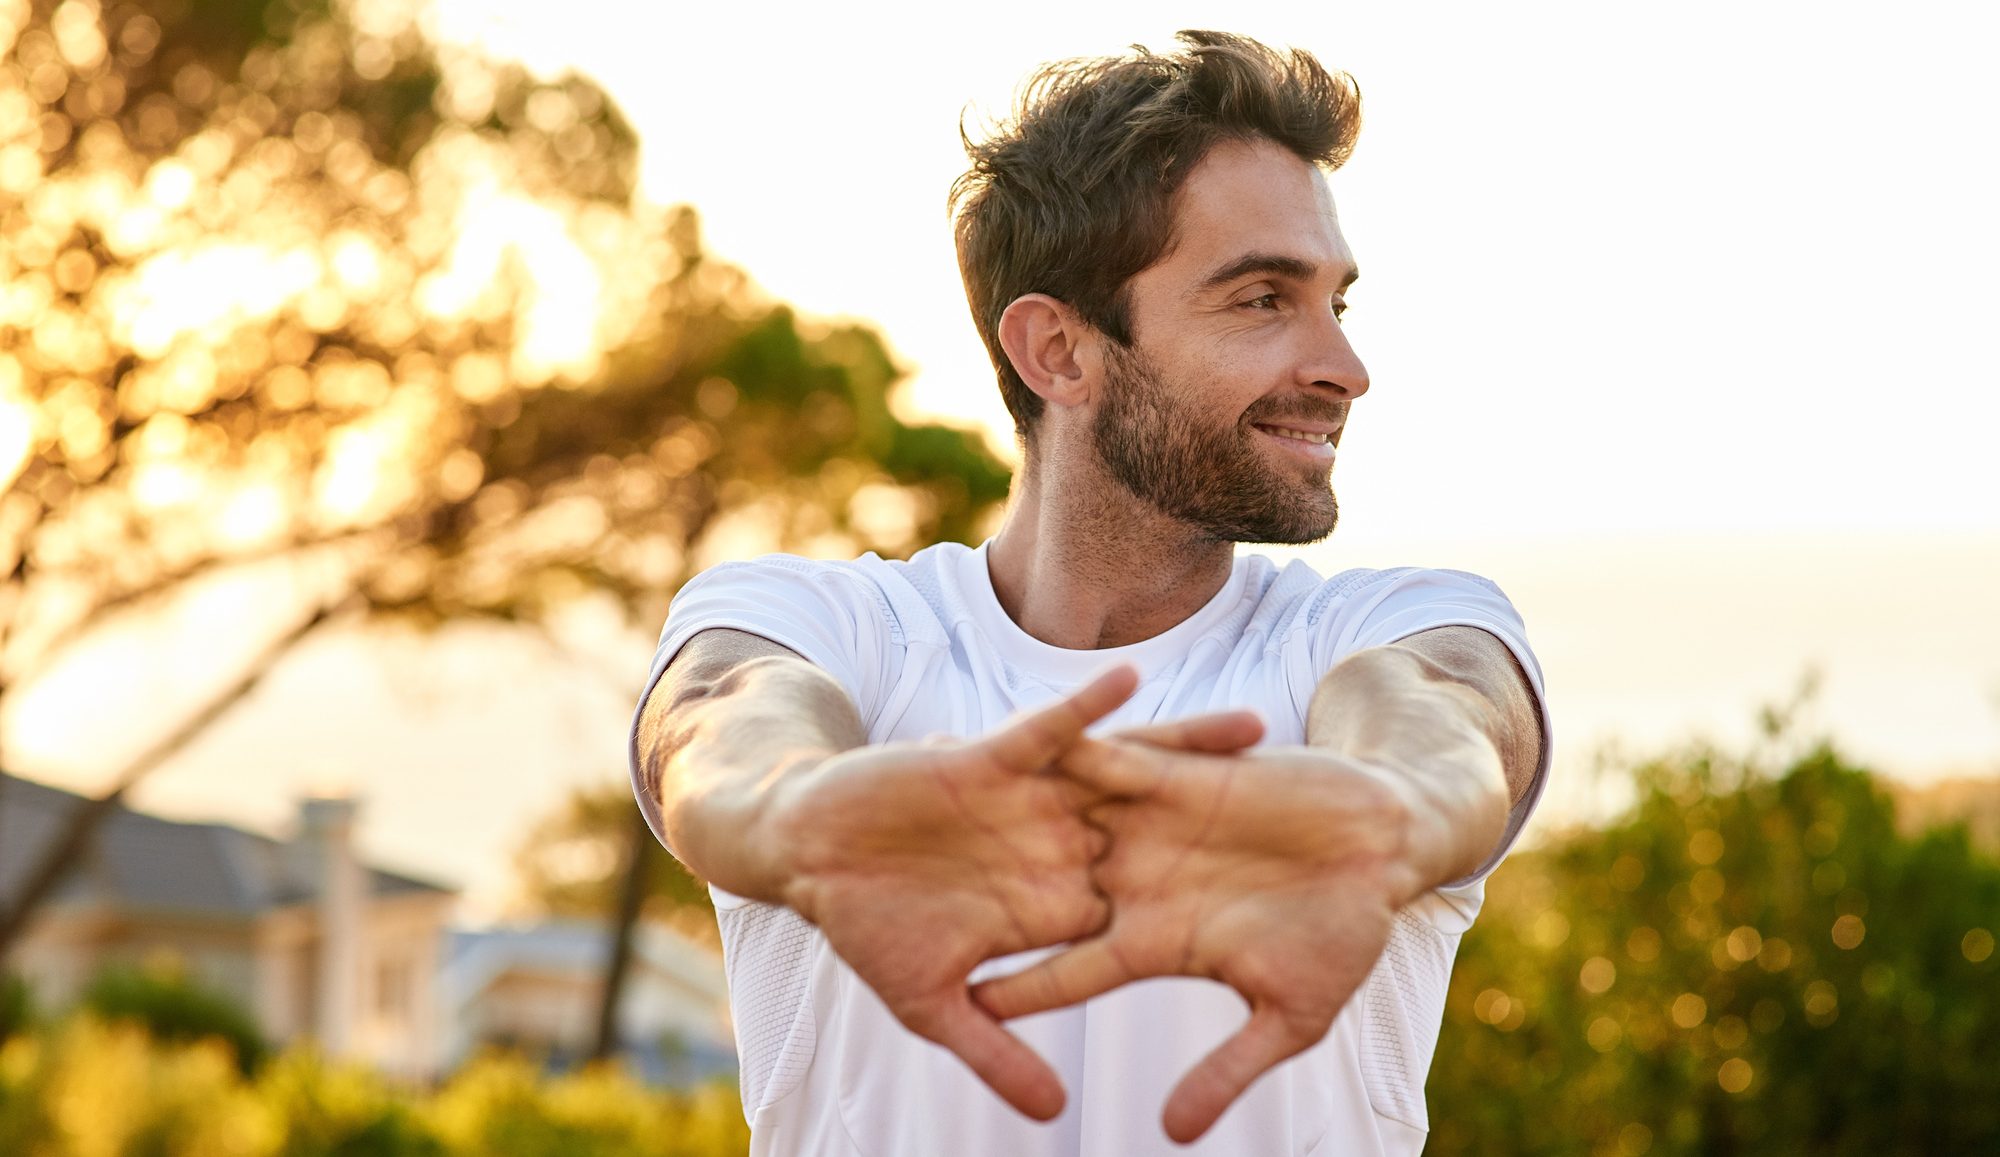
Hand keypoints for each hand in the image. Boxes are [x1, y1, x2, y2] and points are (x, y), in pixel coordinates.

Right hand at [765, 666, 1256, 1120]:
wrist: (810, 852)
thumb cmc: (866, 927)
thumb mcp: (933, 1004)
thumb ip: (996, 1050)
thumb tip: (1052, 1118)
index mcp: (1052, 905)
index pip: (1145, 909)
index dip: (1212, 908)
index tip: (1288, 912)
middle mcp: (1056, 847)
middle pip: (1161, 830)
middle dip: (1229, 821)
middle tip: (1312, 812)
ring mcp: (1030, 802)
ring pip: (1124, 773)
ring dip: (1185, 750)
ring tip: (1258, 731)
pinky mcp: (992, 761)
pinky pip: (1053, 730)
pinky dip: (1090, 707)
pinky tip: (1134, 682)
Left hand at [972, 735, 1422, 1142]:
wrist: (1384, 850)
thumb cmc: (1344, 935)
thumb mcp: (1289, 1015)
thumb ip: (1228, 1068)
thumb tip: (1174, 1135)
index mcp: (1156, 942)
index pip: (1066, 971)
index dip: (1015, 989)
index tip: (956, 1007)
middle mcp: (1139, 882)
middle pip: (1040, 890)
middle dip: (978, 890)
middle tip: (904, 894)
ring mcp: (1153, 827)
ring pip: (1060, 816)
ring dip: (1003, 806)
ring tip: (932, 793)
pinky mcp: (1179, 773)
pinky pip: (1111, 754)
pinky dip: (1071, 740)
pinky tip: (1012, 733)